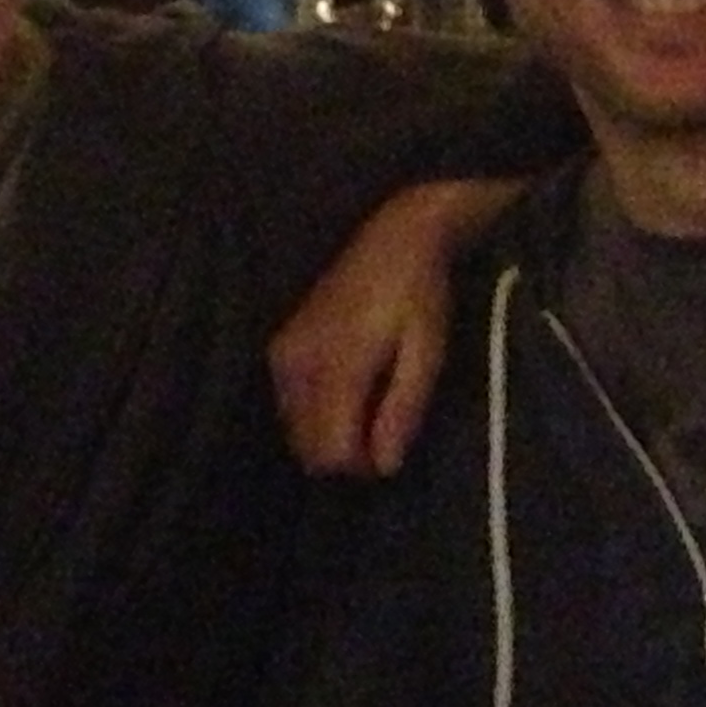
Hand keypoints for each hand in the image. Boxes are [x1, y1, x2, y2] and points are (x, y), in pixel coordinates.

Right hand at [270, 179, 521, 475]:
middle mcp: (300, 366)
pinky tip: (346, 389)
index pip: (331, 452)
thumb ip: (402, 409)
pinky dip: (314, 413)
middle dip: (344, 453)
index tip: (388, 446)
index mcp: (339, 368)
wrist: (392, 239)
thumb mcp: (426, 353)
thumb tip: (384, 467)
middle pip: (308, 450)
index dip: (361, 464)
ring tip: (366, 405)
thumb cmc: (418, 296)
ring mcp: (283, 357)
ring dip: (327, 434)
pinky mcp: (279, 350)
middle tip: (381, 429)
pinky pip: (288, 407)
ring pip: (295, 432)